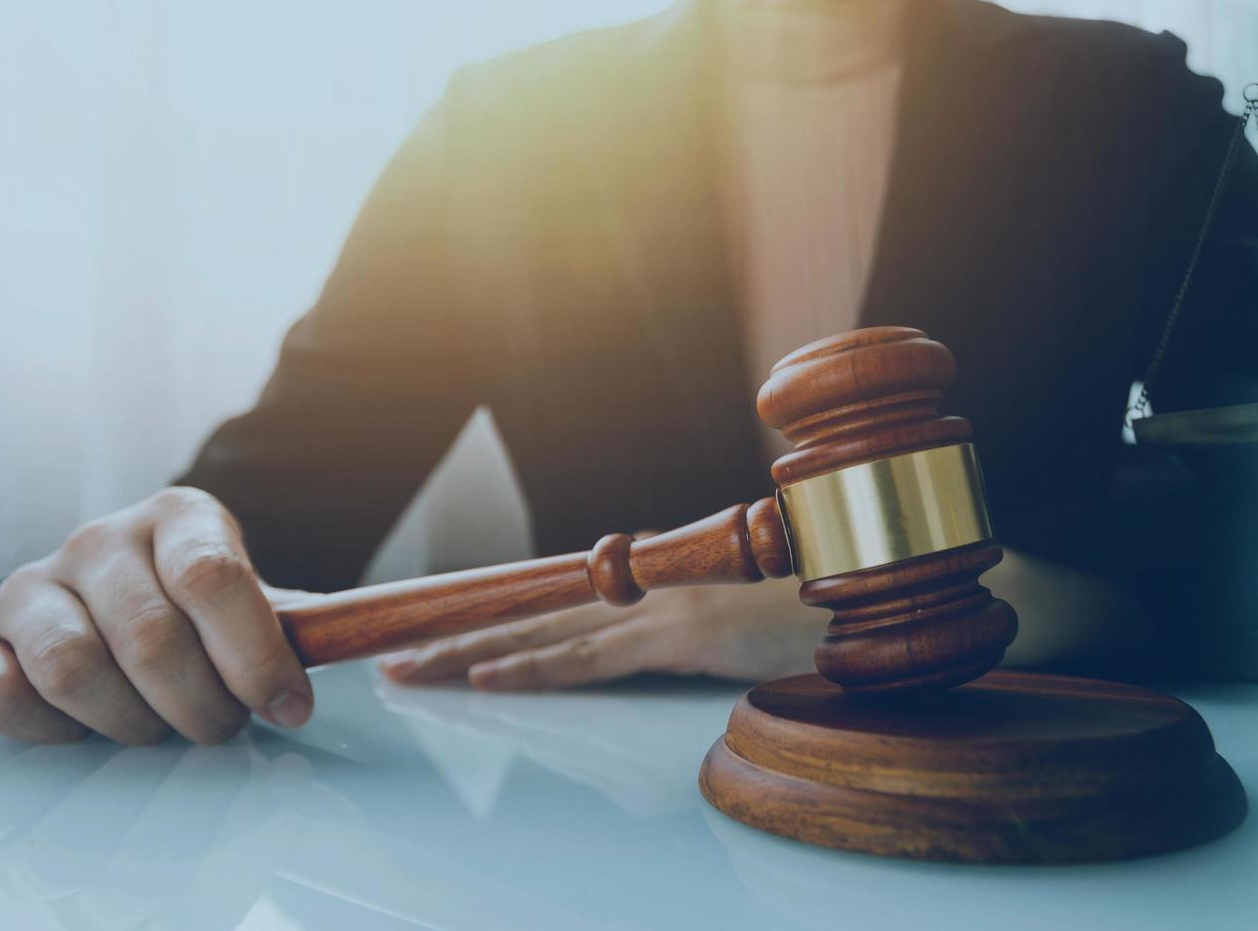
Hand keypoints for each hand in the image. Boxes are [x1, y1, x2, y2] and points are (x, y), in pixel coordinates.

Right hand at [0, 487, 314, 744]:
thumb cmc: (199, 617)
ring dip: (131, 722)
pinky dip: (52, 730)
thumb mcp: (258, 606)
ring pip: (73, 668)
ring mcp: (32, 582)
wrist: (106, 610)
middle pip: (150, 637)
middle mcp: (99, 539)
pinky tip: (87, 724)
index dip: (256, 655)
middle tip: (220, 726)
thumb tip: (363, 638)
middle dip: (201, 706)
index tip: (289, 708)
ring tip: (158, 726)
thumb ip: (303, 625)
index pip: (213, 577)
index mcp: (180, 517)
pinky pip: (2, 697)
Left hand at [375, 579, 824, 690]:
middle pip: (530, 614)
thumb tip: (649, 606)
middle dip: (455, 637)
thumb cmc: (813, 598)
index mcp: (652, 577)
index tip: (432, 636)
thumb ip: (685, 601)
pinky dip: (536, 669)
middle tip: (388, 661)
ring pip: (543, 634)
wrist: (870, 584)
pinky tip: (488, 680)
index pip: (552, 600)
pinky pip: (593, 658)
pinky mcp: (682, 634)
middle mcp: (645, 585)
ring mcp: (660, 607)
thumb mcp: (736, 600)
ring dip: (470, 657)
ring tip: (408, 673)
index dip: (490, 619)